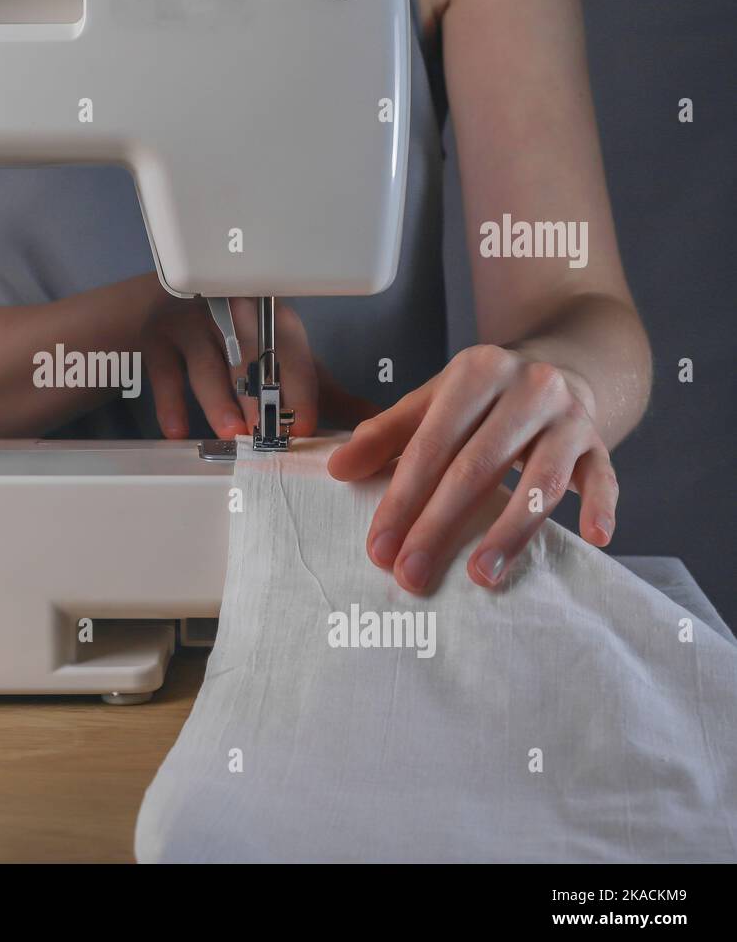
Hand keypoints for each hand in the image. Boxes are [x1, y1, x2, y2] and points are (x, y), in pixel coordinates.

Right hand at [140, 297, 318, 439]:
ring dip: (219, 400)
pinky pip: (165, 372)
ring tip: (231, 432)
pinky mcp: (158, 339)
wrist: (171, 307)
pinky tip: (176, 430)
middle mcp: (230, 313)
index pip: (289, 348)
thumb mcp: (283, 359)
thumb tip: (372, 416)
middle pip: (248, 355)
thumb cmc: (237, 340)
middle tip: (267, 434)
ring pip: (206, 363)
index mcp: (268, 315)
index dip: (299, 386)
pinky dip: (170, 403)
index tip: (304, 424)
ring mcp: (191, 324)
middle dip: (259, 397)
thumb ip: (324, 390)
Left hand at [327, 344, 618, 593]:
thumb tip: (337, 469)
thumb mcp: (434, 401)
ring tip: (480, 576)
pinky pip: (604, 476)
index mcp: (476, 372)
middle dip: (439, 526)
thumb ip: (385, 433)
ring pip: (539, 479)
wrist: (560, 365)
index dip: (401, 498)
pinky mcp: (599, 442)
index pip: (430, 444)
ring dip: (509, 533)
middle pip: (477, 466)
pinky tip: (596, 539)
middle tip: (411, 574)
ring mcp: (569, 416)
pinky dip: (603, 506)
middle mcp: (527, 388)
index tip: (378, 547)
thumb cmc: (482, 397)